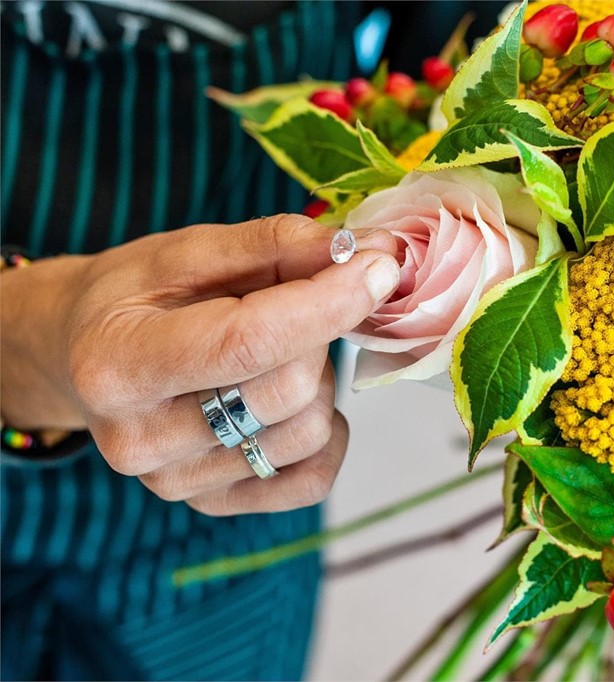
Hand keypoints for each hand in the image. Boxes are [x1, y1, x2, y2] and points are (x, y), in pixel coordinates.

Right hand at [0, 214, 398, 514]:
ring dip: (319, 382)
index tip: (380, 267)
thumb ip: (273, 245)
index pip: (247, 341)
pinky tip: (296, 403)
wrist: (80, 358)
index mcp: (120, 364)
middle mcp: (141, 440)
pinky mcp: (213, 505)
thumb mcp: (185, 251)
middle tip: (298, 307)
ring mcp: (176, 483)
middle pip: (288, 390)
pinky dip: (326, 436)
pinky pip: (312, 480)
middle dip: (318, 335)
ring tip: (278, 354)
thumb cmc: (132, 298)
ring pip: (308, 432)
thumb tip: (363, 251)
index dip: (327, 303)